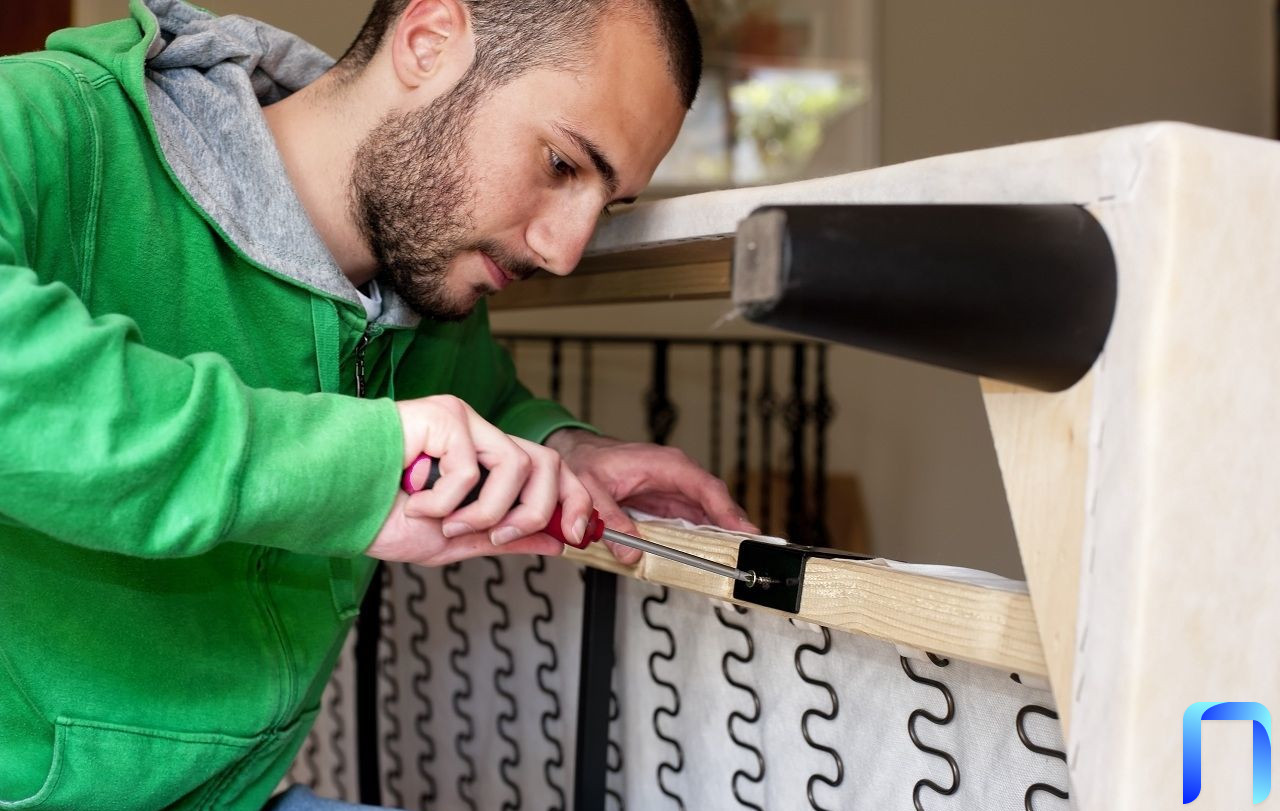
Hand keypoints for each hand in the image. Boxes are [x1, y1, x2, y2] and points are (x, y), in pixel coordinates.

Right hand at [366, 396, 592, 565]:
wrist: (331, 504)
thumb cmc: (377, 515)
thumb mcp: (453, 542)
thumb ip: (503, 538)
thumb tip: (555, 541)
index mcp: (487, 464)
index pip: (549, 472)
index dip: (573, 501)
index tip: (575, 536)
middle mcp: (481, 438)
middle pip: (548, 462)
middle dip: (535, 510)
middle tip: (498, 536)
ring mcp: (464, 423)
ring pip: (515, 466)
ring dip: (483, 510)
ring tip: (443, 522)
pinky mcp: (443, 415)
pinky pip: (469, 468)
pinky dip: (443, 500)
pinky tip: (413, 500)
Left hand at [544, 429, 758, 564]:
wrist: (577, 453)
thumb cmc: (586, 461)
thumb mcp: (591, 489)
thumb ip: (610, 519)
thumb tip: (630, 552)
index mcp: (665, 464)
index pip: (705, 487)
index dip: (727, 511)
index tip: (744, 532)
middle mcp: (676, 475)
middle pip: (715, 503)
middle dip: (734, 528)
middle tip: (747, 556)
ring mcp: (674, 490)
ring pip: (708, 514)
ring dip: (722, 536)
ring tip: (735, 561)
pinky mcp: (668, 504)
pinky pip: (693, 522)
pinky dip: (704, 538)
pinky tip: (710, 556)